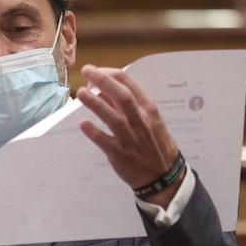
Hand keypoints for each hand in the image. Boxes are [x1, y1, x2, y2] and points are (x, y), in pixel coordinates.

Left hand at [76, 65, 184, 207]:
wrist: (164, 175)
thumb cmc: (154, 143)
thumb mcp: (148, 120)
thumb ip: (128, 106)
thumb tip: (103, 89)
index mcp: (148, 109)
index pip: (129, 84)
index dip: (110, 74)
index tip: (96, 70)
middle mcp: (141, 121)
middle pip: (122, 97)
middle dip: (103, 81)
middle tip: (86, 71)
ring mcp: (131, 138)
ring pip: (114, 118)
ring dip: (96, 104)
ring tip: (81, 93)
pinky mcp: (121, 154)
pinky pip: (107, 142)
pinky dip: (95, 133)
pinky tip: (83, 124)